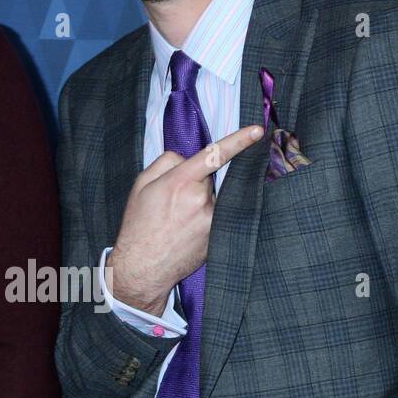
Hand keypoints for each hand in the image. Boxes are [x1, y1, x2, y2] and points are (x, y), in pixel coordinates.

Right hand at [108, 125, 262, 315]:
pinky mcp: (219, 236)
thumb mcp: (141, 185)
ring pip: (214, 198)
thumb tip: (187, 157)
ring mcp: (213, 220)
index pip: (214, 155)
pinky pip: (218, 216)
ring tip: (179, 221)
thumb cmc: (139, 225)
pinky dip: (205, 219)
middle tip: (173, 203)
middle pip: (209, 177)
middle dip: (195, 182)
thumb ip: (165, 163)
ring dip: (200, 202)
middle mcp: (200, 199)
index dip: (238, 140)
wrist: (144, 267)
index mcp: (179, 182)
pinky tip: (187, 232)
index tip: (257, 131)